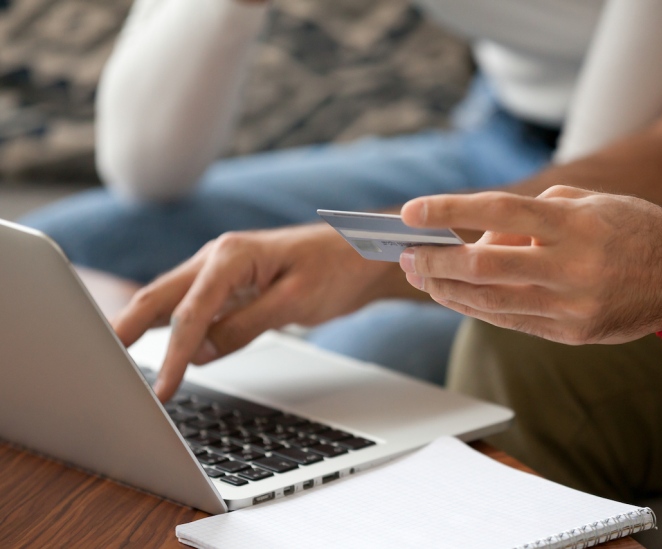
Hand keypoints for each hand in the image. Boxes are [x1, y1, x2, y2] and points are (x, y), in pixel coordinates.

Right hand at [112, 224, 395, 401]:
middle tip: (100, 360)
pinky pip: (193, 306)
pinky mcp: (230, 284)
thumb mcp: (295, 301)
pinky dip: (173, 328)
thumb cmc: (335, 269)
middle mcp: (219, 257)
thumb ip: (246, 325)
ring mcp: (222, 269)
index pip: (192, 310)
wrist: (360, 256)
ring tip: (117, 359)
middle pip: (162, 295)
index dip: (174, 353)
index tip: (160, 389)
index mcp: (233, 254)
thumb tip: (203, 353)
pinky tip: (161, 346)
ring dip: (146, 327)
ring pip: (172, 299)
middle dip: (129, 327)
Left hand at [398, 186, 661, 344]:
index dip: (449, 211)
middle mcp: (571, 265)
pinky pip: (510, 321)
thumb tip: (477, 237)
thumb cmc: (627, 228)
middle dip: (436, 262)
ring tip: (422, 277)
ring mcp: (571, 305)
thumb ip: (528, 217)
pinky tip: (454, 297)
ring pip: (490, 301)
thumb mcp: (584, 203)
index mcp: (574, 223)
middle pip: (484, 265)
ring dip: (447, 290)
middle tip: (406, 256)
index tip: (410, 213)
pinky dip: (475, 308)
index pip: (498, 211)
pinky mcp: (572, 333)